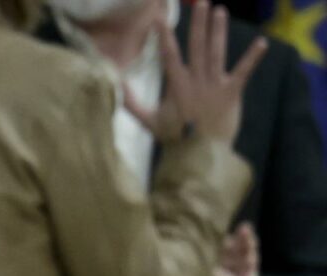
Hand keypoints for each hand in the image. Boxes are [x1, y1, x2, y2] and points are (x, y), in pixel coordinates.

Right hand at [124, 0, 267, 144]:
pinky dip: (253, 58)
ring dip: (219, 30)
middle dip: (199, 23)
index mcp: (176, 85)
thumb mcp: (149, 121)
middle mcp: (195, 80)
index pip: (169, 54)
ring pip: (216, 52)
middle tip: (202, 2)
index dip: (164, 35)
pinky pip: (243, 72)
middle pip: (197, 45)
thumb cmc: (175, 138)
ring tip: (220, 10)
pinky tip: (263, 42)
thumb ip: (132, 103)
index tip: (160, 18)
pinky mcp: (231, 92)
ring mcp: (214, 85)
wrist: (198, 154)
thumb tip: (117, 86)